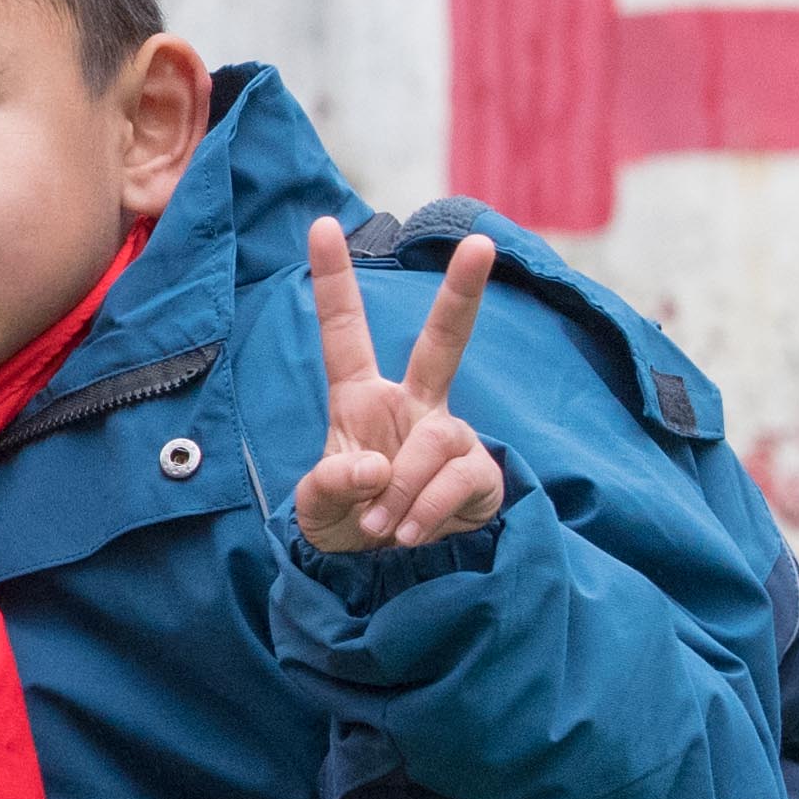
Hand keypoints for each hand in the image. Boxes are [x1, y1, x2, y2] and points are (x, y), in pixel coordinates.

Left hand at [297, 221, 511, 555]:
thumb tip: (373, 467)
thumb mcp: (316, 510)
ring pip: (437, 440)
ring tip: (382, 526)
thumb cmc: (349, 523)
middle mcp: (413, 405)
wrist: (391, 574)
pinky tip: (410, 533)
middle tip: (482, 243)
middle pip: (442, 341)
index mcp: (361, 398)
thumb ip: (328, 487)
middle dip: (462, 293)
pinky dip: (427, 509)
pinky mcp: (481, 474)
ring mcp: (451, 437)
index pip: (344, 331)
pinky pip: (458, 479)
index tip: (321, 224)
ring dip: (404, 489)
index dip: (333, 280)